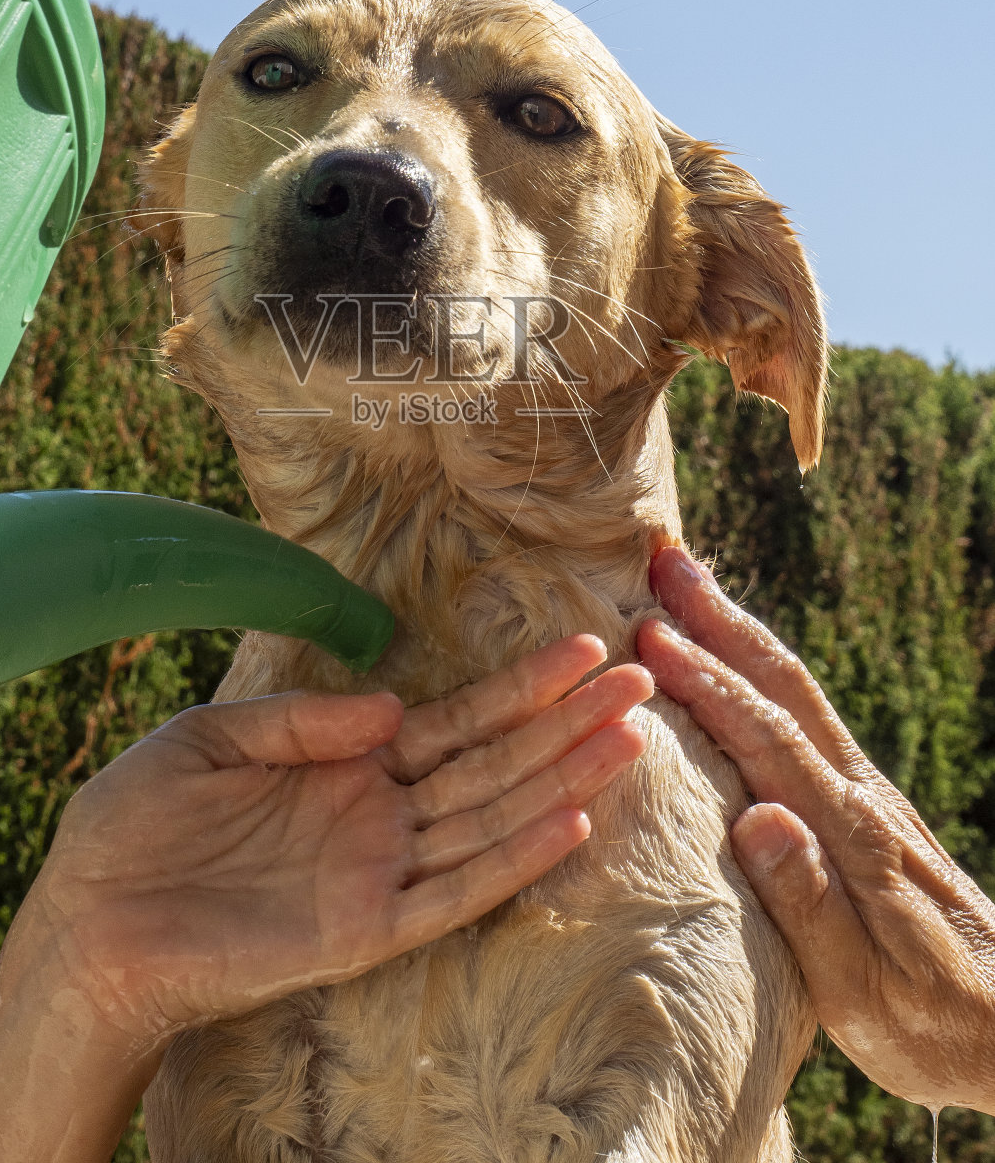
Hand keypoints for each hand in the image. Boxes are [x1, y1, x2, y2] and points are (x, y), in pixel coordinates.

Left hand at [0, 636, 650, 1162]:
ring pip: (490, 819)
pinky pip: (453, 893)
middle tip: (641, 680)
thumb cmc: (136, 826)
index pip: (456, 720)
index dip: (521, 687)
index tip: (584, 648)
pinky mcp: (364, 929)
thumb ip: (302, 720)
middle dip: (567, 723)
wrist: (84, 921)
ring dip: (562, 780)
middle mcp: (378, 817)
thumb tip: (394, 705)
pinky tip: (568, 823)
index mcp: (346, 764)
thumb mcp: (211, 738)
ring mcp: (377, 873)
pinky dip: (512, 860)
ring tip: (630, 738)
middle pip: (493, 763)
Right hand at [638, 546, 994, 1116]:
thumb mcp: (862, 992)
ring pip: (795, 690)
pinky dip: (758, 669)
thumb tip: (758, 818)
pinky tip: (734, 660)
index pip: (769, 739)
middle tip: (664, 560)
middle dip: (722, 619)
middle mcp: (860, 796)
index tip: (650, 635)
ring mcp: (866, 794)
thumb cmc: (931, 1023)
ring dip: (739, 630)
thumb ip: (808, 905)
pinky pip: (802, 715)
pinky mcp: (865, 806)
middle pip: (785, 686)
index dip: (708, 683)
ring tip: (689, 582)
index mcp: (852, 834)